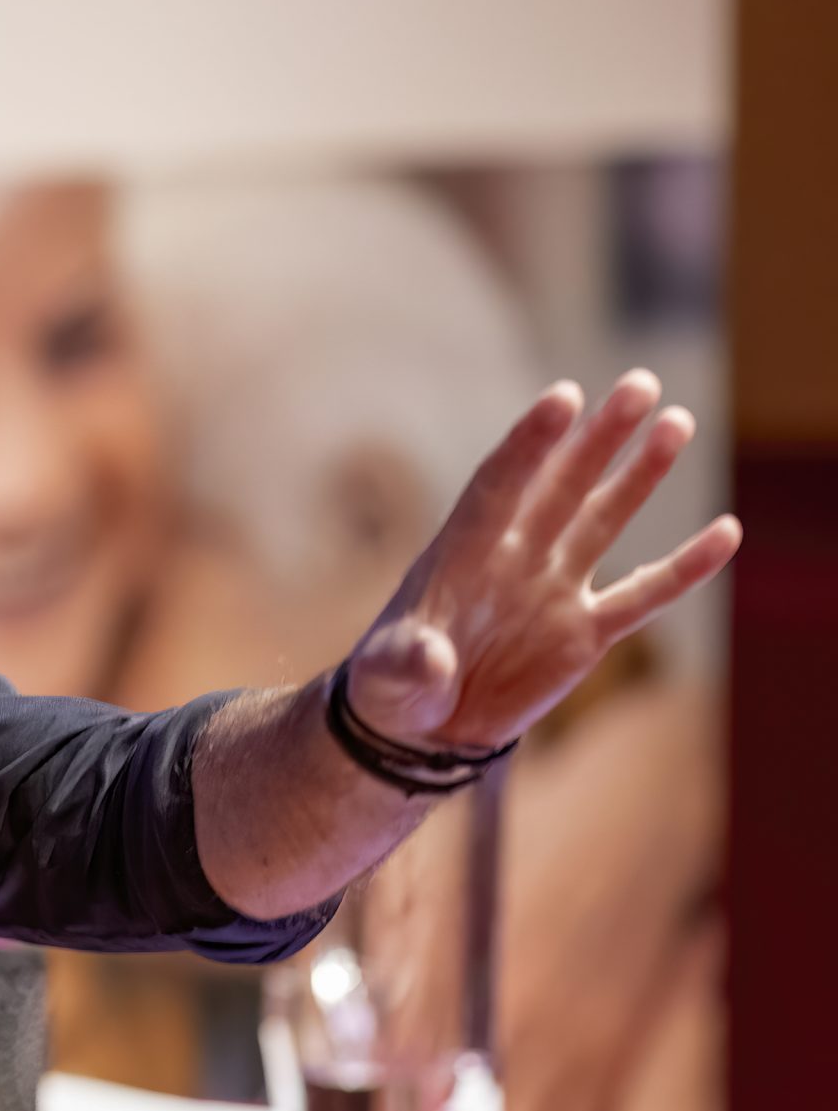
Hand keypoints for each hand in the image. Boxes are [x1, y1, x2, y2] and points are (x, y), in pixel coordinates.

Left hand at [342, 370, 739, 751]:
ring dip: (641, 474)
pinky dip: (684, 568)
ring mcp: (553, 589)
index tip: (563, 398)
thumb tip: (429, 658)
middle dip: (598, 437)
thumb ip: (405, 662)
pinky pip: (643, 595)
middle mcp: (513, 557)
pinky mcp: (585, 632)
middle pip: (561, 484)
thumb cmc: (392, 689)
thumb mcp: (385, 677)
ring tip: (676, 421)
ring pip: (604, 520)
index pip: (498, 485)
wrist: (424, 726)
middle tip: (640, 384)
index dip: (528, 443)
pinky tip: (726, 532)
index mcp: (460, 554)